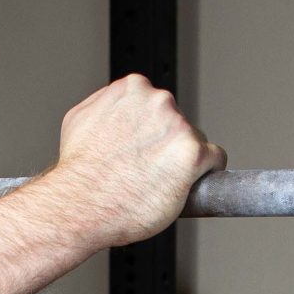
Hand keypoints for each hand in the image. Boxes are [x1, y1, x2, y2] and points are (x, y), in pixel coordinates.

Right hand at [46, 76, 224, 248]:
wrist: (80, 205)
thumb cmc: (78, 172)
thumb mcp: (80, 120)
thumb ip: (107, 107)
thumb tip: (118, 111)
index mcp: (134, 89)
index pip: (157, 106)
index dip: (151, 131)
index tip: (145, 148)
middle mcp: (158, 101)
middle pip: (178, 122)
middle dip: (167, 145)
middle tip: (148, 170)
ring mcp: (178, 127)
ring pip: (196, 141)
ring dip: (183, 160)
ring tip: (157, 182)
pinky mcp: (193, 155)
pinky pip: (215, 159)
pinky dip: (206, 173)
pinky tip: (188, 184)